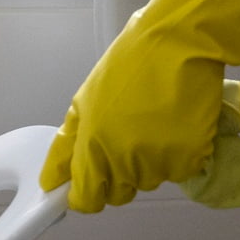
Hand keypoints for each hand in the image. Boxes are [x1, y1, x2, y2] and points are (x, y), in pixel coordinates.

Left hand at [40, 0, 239, 211]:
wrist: (179, 41)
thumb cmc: (131, 63)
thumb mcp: (86, 99)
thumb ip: (67, 145)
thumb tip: (50, 181)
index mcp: (92, 144)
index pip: (86, 199)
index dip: (88, 192)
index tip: (94, 180)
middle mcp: (123, 159)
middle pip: (119, 193)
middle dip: (121, 173)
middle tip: (131, 134)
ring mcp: (158, 161)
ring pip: (150, 181)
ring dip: (152, 161)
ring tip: (156, 120)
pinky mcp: (189, 158)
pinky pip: (180, 171)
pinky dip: (181, 154)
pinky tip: (178, 122)